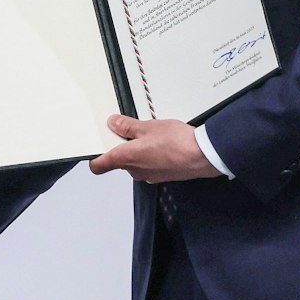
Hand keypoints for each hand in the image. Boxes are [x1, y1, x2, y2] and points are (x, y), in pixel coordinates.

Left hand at [88, 115, 214, 182]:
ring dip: (139, 150)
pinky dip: (152, 155)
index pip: (98, 166)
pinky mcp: (162, 176)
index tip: (97, 146)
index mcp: (125, 159)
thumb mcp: (148, 126)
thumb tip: (114, 123)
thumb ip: (127, 126)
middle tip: (131, 130)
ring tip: (152, 135)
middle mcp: (135, 171)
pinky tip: (164, 144)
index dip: (95, 157)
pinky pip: (150, 165)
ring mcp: (149, 176)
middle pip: (119, 160)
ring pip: (136, 162)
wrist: (203, 155)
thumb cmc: (177, 142)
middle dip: (123, 146)